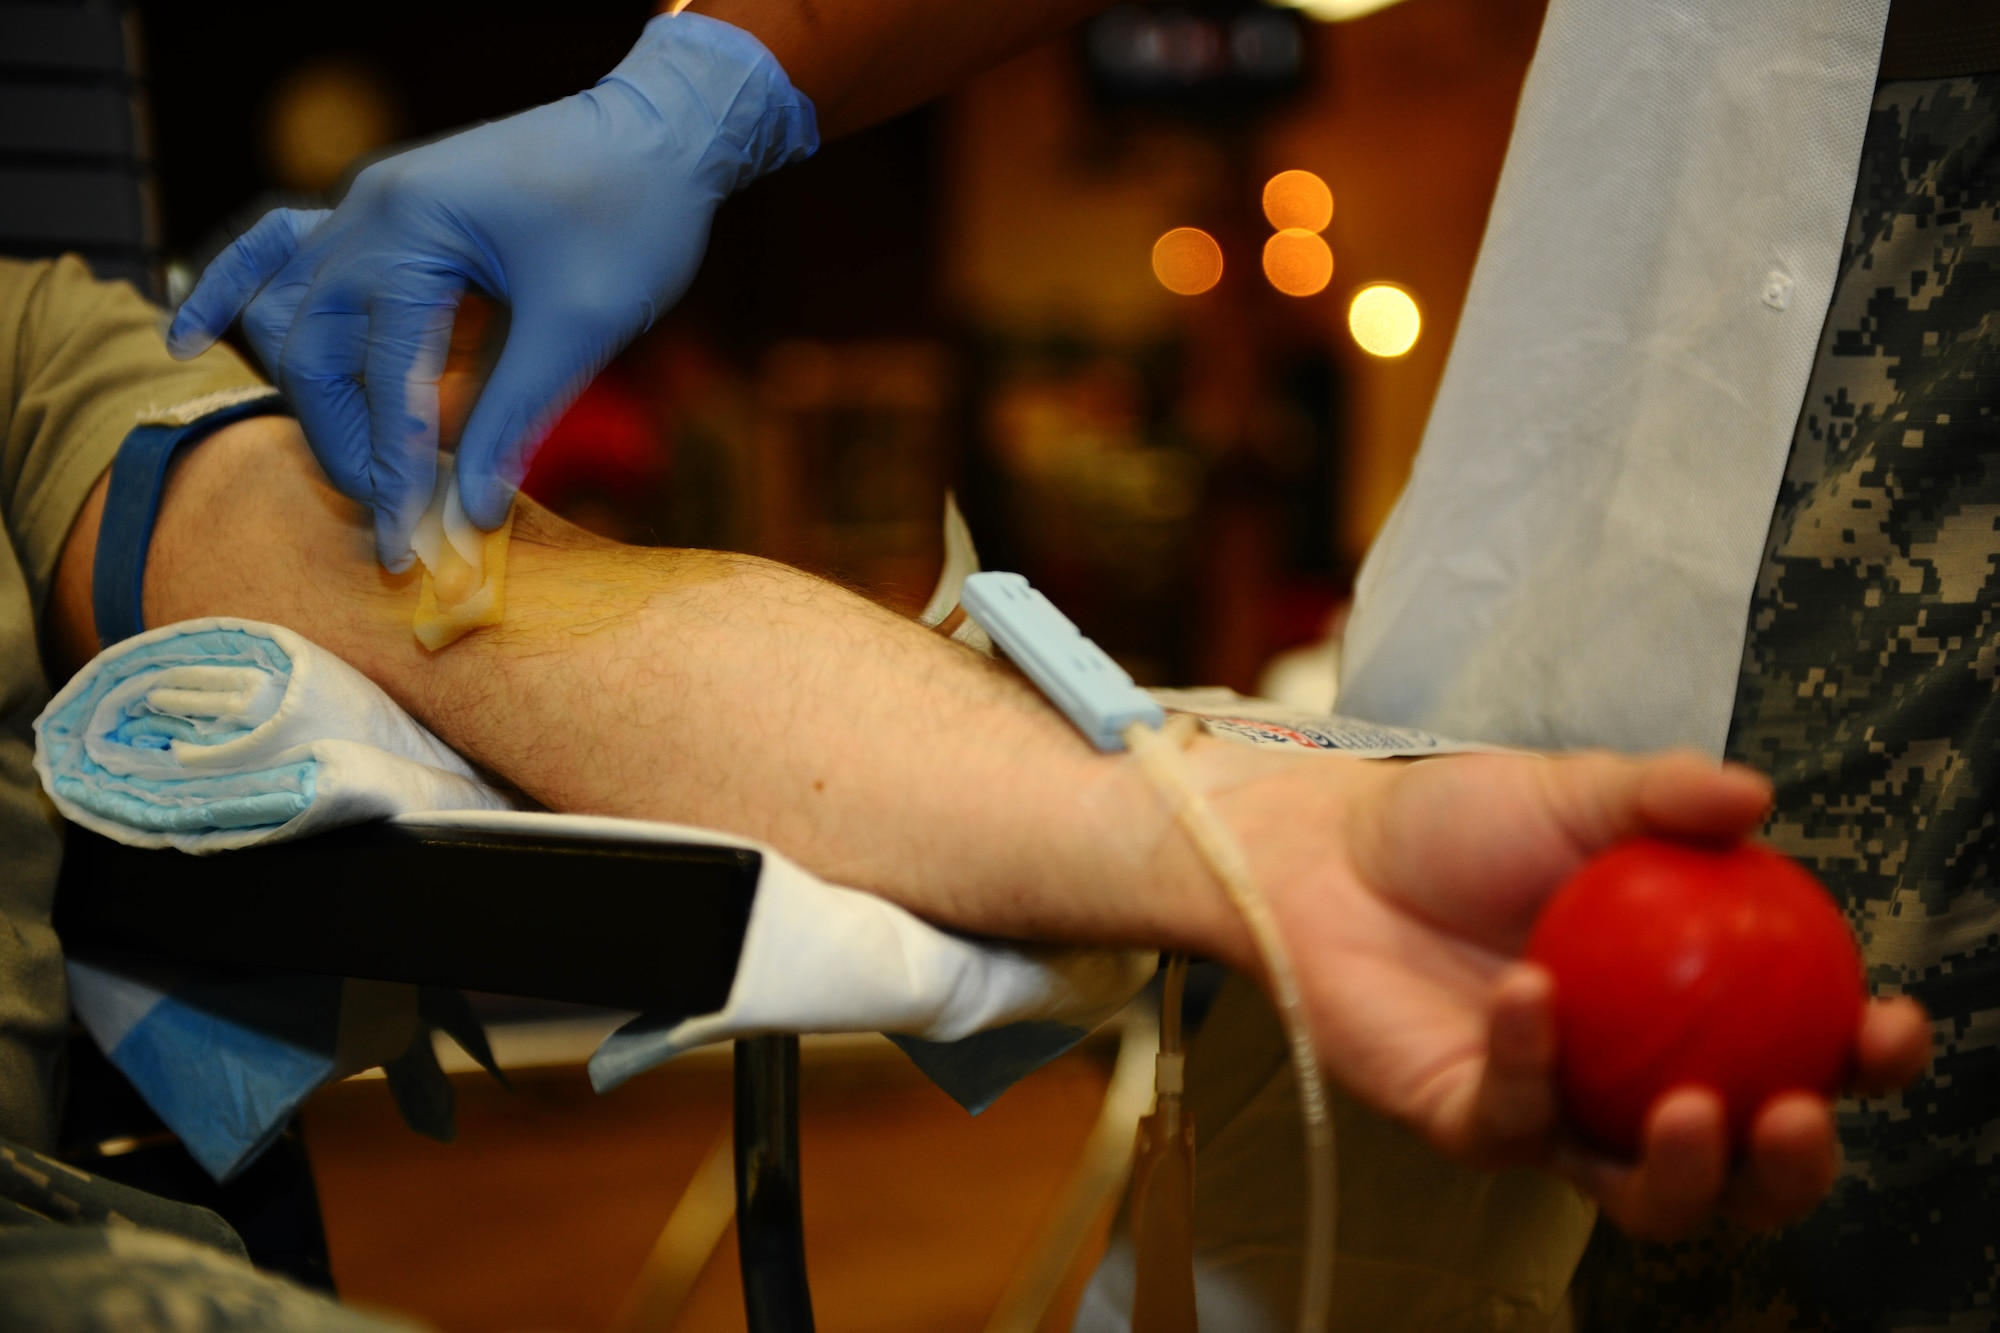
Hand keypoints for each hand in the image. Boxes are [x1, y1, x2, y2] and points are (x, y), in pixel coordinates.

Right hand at [166, 13, 814, 570]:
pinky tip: (189, 333)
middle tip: (391, 523)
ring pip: (302, 317)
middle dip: (350, 446)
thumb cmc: (636, 215)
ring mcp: (367, 205)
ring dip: (320, 401)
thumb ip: (517, 416)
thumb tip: (472, 509)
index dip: (395, 468)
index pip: (383, 374)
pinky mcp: (386, 213)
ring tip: (357, 479)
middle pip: (319, 352)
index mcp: (411, 228)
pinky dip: (242, 291)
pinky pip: (287, 249)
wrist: (661, 136)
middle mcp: (369, 210)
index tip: (407, 544)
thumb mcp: (583, 325)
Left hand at [1179, 744, 1931, 1239]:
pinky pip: (1517, 1118)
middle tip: (1793, 1114)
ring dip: (1686, 1176)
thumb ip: (1662, 794)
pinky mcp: (1468, 1122)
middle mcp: (1631, 1075)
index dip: (1862, 1058)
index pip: (1801, 1050)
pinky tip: (1532, 992)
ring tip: (1693, 1109)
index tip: (1888, 1022)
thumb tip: (1755, 795)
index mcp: (1686, 1004)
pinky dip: (1533, 1060)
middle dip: (1791, 1171)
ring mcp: (1553, 1111)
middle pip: (1741, 1168)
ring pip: (1642, 1194)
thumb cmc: (1458, 823)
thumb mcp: (1573, 791)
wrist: (1331, 848)